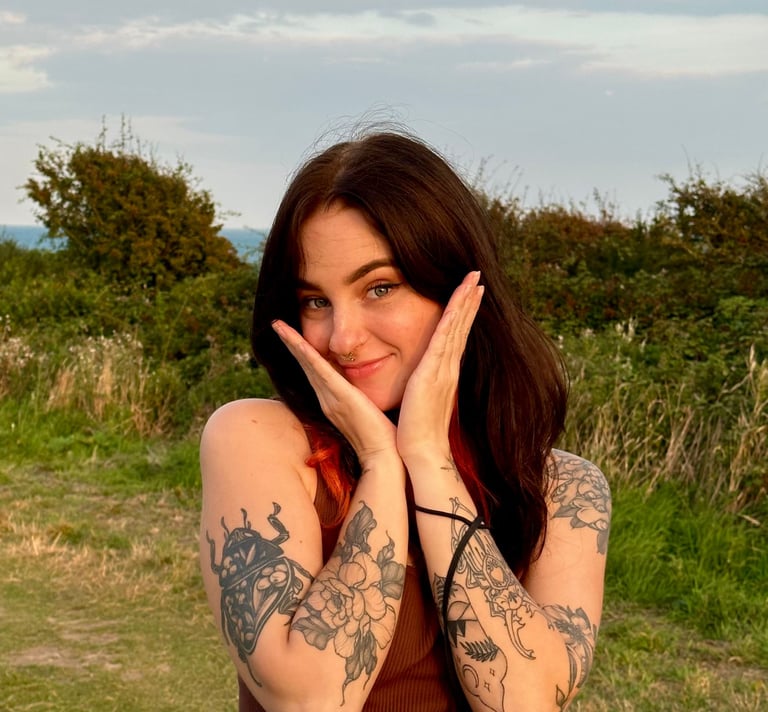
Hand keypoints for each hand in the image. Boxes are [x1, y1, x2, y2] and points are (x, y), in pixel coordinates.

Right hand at [271, 320, 396, 464]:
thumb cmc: (384, 440)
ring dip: (293, 343)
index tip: (295, 338)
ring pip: (308, 364)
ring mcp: (331, 398)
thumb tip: (370, 394)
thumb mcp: (371, 415)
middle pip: (306, 365)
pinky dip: (305, 353)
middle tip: (278, 325)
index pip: (317, 372)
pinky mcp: (340, 397)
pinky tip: (295, 339)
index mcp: (335, 402)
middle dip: (292, 344)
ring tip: (279, 326)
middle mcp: (328, 399)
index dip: (304, 354)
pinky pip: (319, 369)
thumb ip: (365, 402)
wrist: (384, 459)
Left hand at [396, 271, 483, 465]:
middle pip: (461, 328)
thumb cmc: (417, 432)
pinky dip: (455, 316)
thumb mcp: (418, 402)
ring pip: (457, 327)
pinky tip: (462, 299)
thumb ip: (420, 388)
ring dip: (466, 302)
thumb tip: (416, 383)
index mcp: (444, 374)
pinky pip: (447, 336)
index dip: (463, 316)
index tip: (470, 295)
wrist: (422, 451)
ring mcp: (444, 368)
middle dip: (470, 301)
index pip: (455, 339)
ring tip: (474, 280)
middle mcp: (448, 368)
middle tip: (477, 277)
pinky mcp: (435, 370)